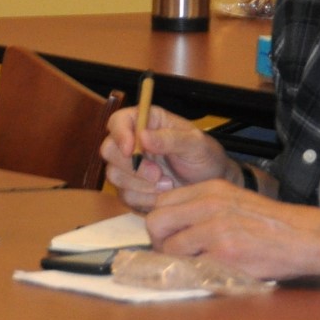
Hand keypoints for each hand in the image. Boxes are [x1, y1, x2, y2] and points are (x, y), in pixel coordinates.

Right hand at [103, 102, 232, 210]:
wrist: (210, 185)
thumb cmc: (205, 157)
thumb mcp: (195, 144)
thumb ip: (171, 139)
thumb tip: (143, 136)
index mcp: (148, 122)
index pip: (118, 121)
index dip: (119, 134)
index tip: (131, 150)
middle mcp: (134, 143)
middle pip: (109, 149)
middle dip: (132, 166)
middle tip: (158, 174)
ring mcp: (129, 167)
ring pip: (114, 175)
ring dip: (141, 184)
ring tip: (168, 184)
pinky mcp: (131, 189)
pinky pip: (125, 196)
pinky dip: (145, 198)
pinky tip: (163, 195)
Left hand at [144, 180, 319, 280]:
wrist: (303, 237)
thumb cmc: (270, 223)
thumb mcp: (234, 200)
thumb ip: (203, 207)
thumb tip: (173, 225)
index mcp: (210, 189)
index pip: (161, 202)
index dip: (162, 223)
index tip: (172, 236)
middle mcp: (208, 205)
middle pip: (156, 223)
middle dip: (159, 242)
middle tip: (175, 253)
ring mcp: (215, 230)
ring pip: (168, 248)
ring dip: (176, 261)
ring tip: (195, 265)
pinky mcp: (224, 255)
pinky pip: (189, 267)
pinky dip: (193, 274)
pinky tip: (209, 272)